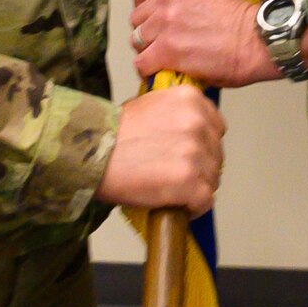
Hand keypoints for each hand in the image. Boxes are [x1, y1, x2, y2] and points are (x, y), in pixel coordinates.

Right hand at [96, 85, 225, 213]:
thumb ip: (177, 115)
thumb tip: (192, 134)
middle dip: (199, 167)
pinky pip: (205, 201)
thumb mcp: (150, 105)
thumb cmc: (112, 133)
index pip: (216, 128)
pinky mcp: (190, 182)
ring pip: (212, 179)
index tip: (187, 155)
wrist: (91, 154)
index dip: (202, 145)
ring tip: (169, 190)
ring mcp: (195, 153)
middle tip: (173, 175)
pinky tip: (175, 206)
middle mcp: (197, 122)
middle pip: (215, 154)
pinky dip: (193, 208)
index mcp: (190, 99)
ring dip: (195, 188)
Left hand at [132, 0, 278, 87]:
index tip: (153, 19)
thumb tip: (162, 19)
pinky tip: (166, 71)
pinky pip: (142, 63)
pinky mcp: (167, 49)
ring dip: (150, 52)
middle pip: (136, 18)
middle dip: (148, 32)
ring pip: (137, 41)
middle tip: (165, 44)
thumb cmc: (241, 24)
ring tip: (168, 59)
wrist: (258, 41)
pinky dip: (150, 70)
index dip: (144, 7)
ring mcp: (166, 21)